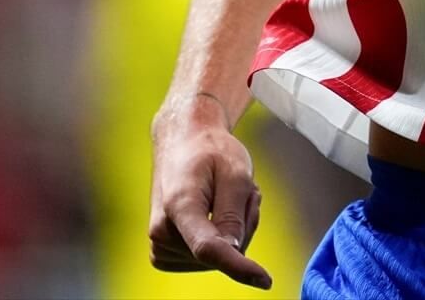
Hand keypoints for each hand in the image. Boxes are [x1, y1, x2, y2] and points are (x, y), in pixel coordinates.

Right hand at [148, 96, 273, 289]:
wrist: (184, 142)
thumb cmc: (210, 151)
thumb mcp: (235, 173)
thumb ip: (234, 214)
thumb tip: (233, 252)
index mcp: (179, 205)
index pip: (209, 248)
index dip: (238, 266)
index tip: (264, 281)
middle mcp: (162, 231)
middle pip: (222, 251)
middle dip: (244, 224)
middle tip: (242, 191)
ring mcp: (160, 245)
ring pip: (219, 256)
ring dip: (235, 229)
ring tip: (226, 195)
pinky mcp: (165, 253)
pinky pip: (208, 259)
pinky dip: (223, 238)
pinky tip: (217, 211)